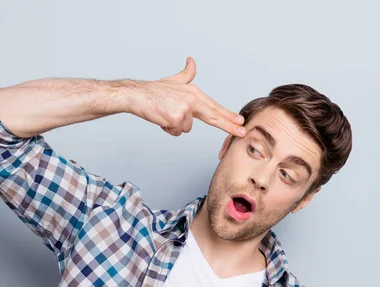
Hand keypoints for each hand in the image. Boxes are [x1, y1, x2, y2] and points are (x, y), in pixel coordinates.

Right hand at [126, 57, 246, 136]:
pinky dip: (167, 128)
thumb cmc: (154, 90)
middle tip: (243, 132)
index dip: (228, 115)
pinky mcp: (176, 118)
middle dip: (229, 126)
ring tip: (164, 114)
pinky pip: (176, 132)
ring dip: (175, 125)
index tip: (240, 121)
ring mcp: (184, 109)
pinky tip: (161, 118)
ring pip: (186, 128)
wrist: (136, 95)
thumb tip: (192, 61)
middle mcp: (192, 100)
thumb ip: (187, 74)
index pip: (214, 106)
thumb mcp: (174, 80)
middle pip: (214, 116)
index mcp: (194, 92)